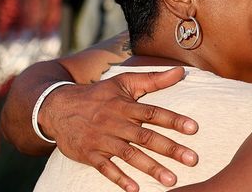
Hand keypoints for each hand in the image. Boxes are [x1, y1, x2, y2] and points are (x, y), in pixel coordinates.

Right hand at [39, 67, 199, 191]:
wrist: (57, 108)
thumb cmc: (97, 95)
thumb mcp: (122, 82)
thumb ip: (152, 79)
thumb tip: (180, 71)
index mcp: (123, 105)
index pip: (152, 112)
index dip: (172, 120)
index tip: (193, 128)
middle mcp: (114, 122)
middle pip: (145, 136)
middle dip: (169, 148)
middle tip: (192, 160)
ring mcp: (101, 139)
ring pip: (129, 155)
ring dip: (150, 168)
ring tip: (171, 180)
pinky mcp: (89, 154)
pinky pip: (105, 168)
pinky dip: (119, 178)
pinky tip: (135, 189)